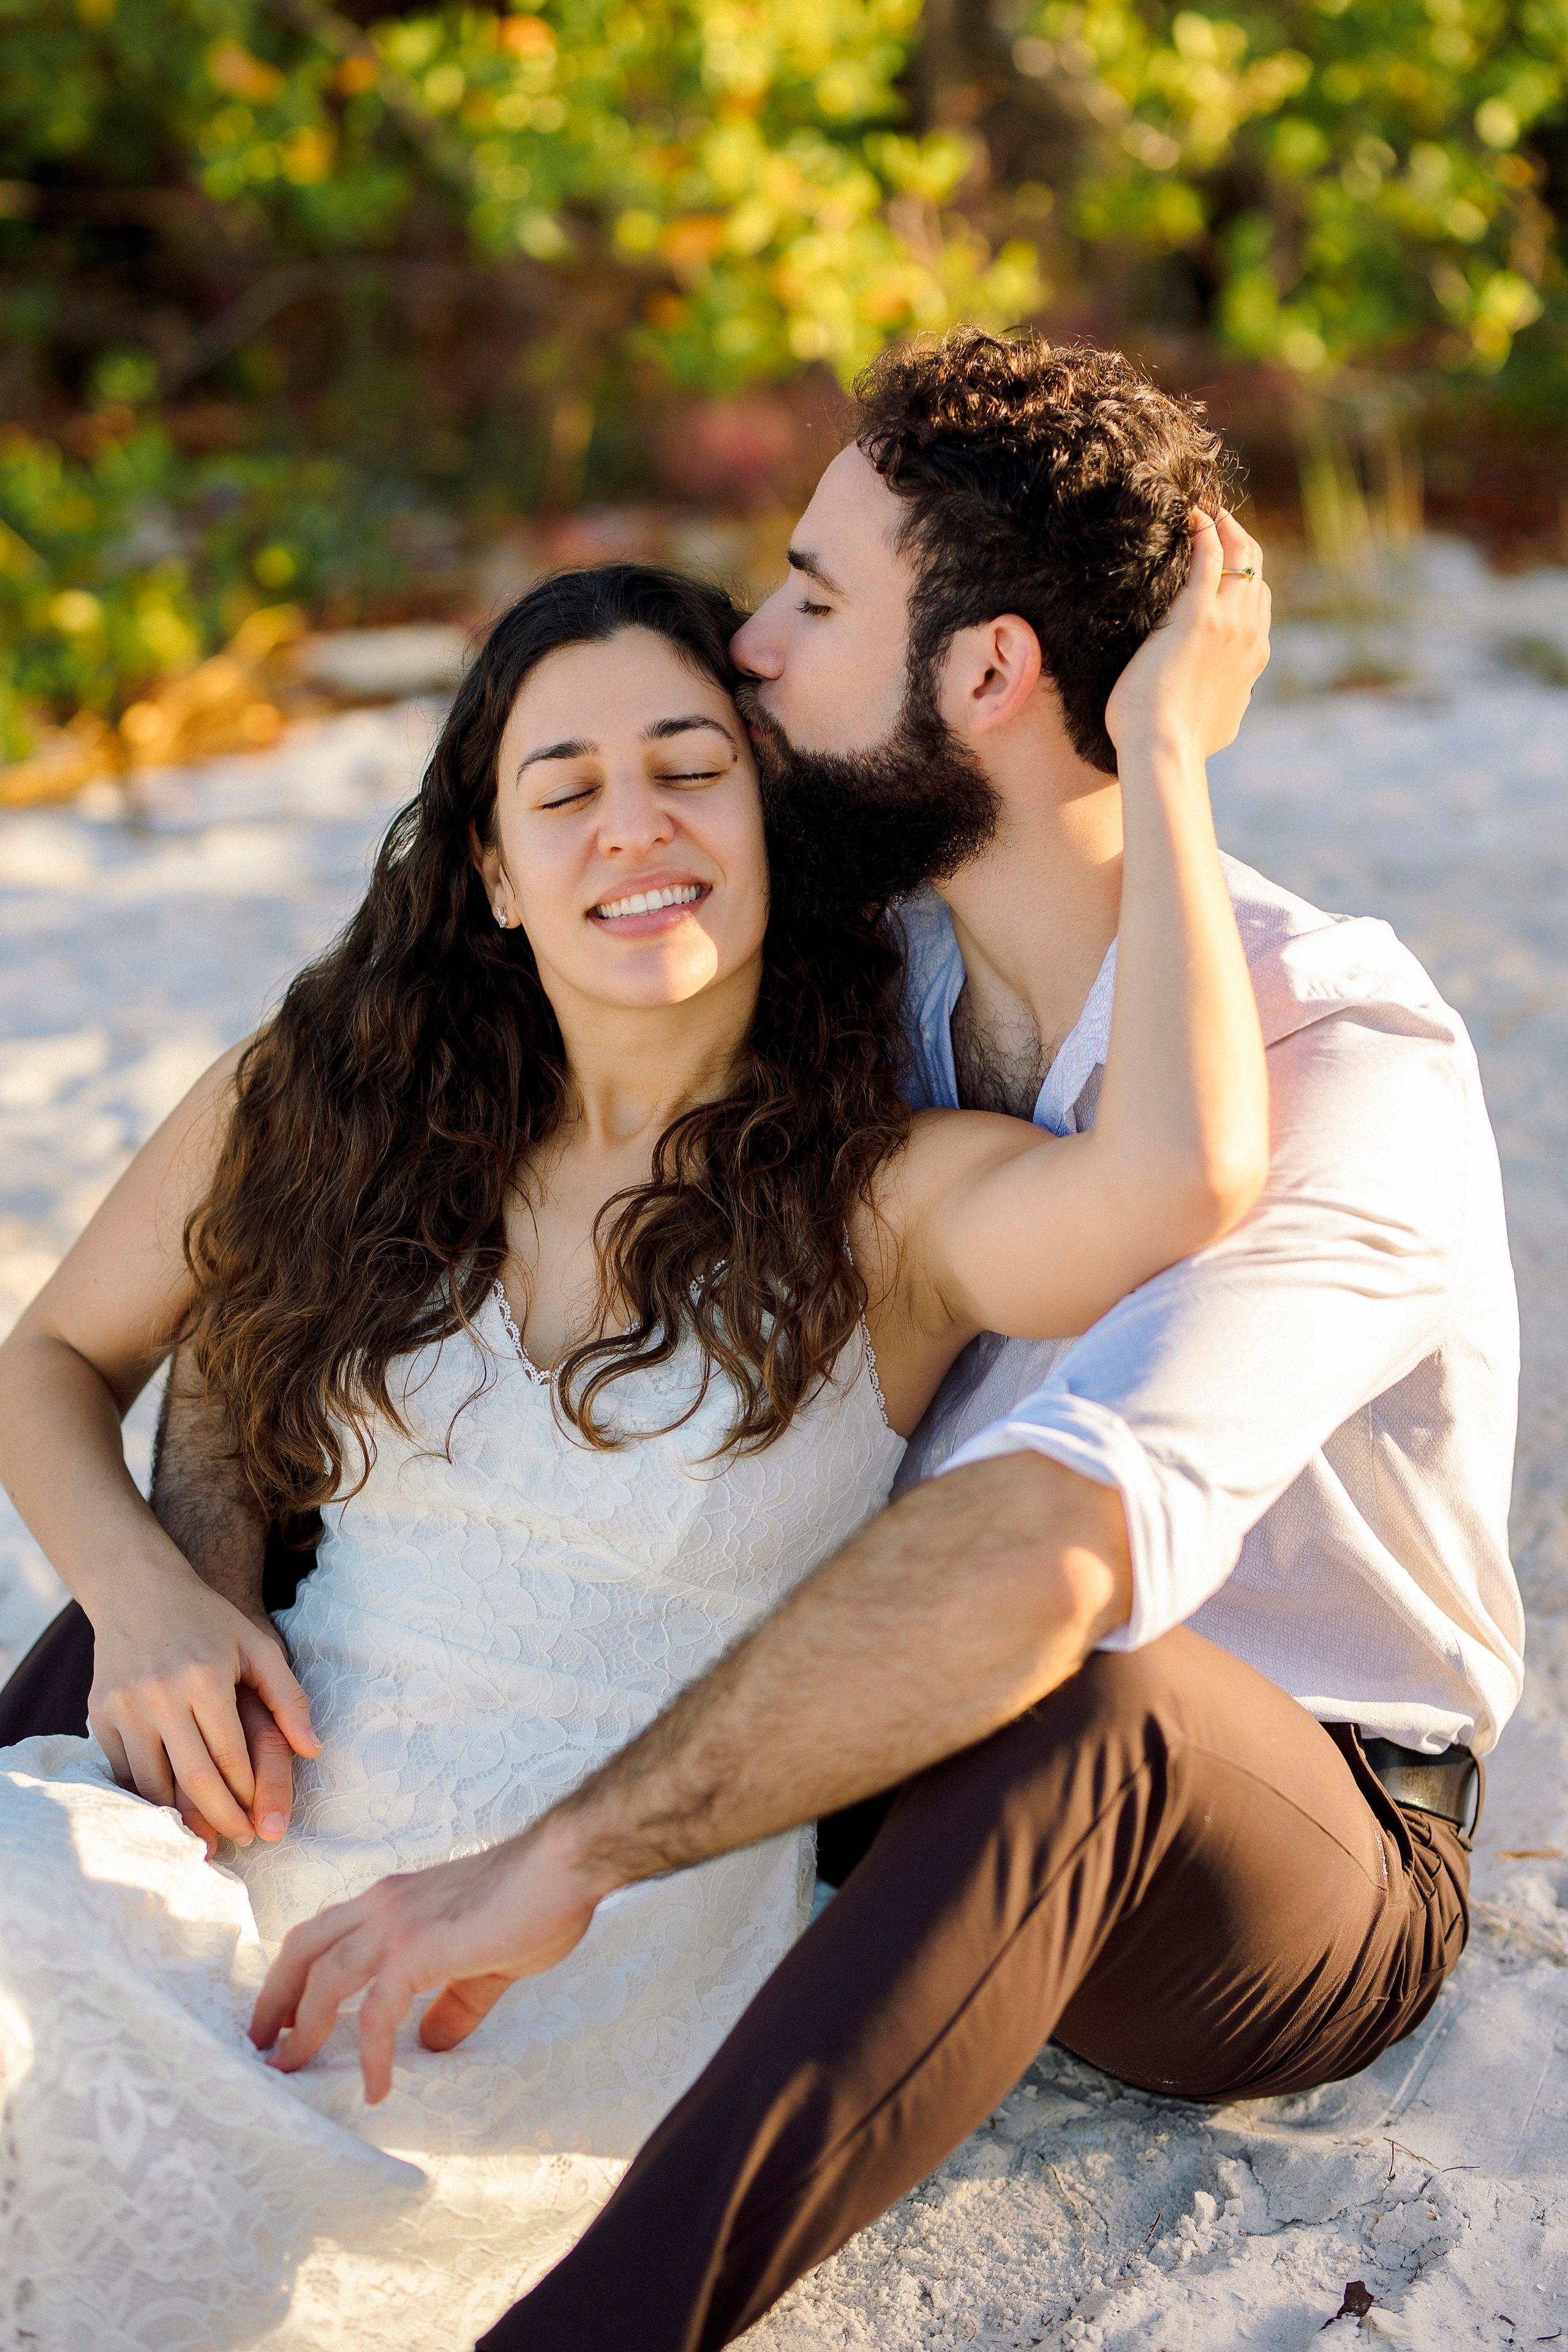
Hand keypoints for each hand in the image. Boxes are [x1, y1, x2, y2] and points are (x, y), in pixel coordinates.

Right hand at [89, 1570, 319, 1847]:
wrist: (137, 1590)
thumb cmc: (208, 1620)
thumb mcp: (257, 1645)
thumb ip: (288, 1697)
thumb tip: (314, 1750)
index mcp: (204, 1677)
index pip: (230, 1756)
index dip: (248, 1796)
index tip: (262, 1822)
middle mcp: (160, 1694)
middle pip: (193, 1779)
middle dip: (221, 1819)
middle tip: (240, 1841)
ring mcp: (124, 1706)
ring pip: (152, 1783)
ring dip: (180, 1818)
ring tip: (206, 1838)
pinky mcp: (99, 1713)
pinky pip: (122, 1771)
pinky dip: (146, 1797)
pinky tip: (167, 1811)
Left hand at [249, 1820, 606, 2101]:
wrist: (565, 1866)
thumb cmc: (536, 1900)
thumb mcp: (486, 1960)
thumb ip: (454, 2000)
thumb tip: (432, 2044)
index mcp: (394, 1900)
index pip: (325, 1933)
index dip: (296, 1974)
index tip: (283, 2017)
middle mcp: (384, 1904)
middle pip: (303, 1949)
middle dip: (274, 1998)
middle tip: (264, 2047)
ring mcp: (397, 1924)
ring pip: (324, 1979)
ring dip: (301, 2029)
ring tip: (292, 2070)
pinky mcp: (418, 1949)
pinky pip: (377, 2011)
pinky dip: (369, 2054)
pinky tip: (377, 2087)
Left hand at [1104, 508, 1270, 763]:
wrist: (1165, 749)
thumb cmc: (1181, 744)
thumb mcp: (1221, 722)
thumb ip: (1229, 701)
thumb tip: (1229, 703)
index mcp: (1254, 657)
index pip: (1258, 601)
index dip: (1243, 577)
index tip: (1224, 559)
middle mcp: (1249, 633)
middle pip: (1254, 572)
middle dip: (1240, 541)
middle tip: (1216, 520)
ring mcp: (1227, 620)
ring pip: (1240, 555)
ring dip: (1225, 527)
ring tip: (1205, 511)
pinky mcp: (1198, 613)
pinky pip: (1209, 553)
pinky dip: (1204, 527)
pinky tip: (1191, 512)